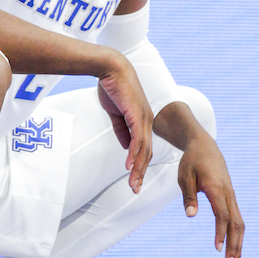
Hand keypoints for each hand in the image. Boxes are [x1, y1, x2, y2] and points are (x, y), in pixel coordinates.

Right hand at [97, 54, 152, 193]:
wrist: (111, 68)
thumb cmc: (113, 87)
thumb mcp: (116, 113)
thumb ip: (122, 129)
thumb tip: (126, 147)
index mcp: (142, 120)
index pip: (143, 148)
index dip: (139, 165)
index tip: (134, 179)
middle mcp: (147, 121)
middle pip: (146, 153)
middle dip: (140, 172)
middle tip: (135, 189)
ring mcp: (143, 118)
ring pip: (143, 150)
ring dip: (137, 168)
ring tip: (133, 184)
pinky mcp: (136, 114)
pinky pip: (137, 139)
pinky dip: (134, 154)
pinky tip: (129, 165)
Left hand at [177, 128, 243, 257]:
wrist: (204, 146)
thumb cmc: (192, 161)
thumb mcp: (185, 177)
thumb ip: (189, 197)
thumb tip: (191, 216)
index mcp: (217, 188)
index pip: (222, 215)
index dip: (221, 232)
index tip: (217, 248)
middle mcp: (228, 193)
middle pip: (236, 222)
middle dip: (234, 244)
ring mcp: (231, 195)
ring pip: (239, 221)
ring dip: (238, 241)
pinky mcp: (230, 196)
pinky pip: (236, 216)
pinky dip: (236, 232)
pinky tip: (234, 245)